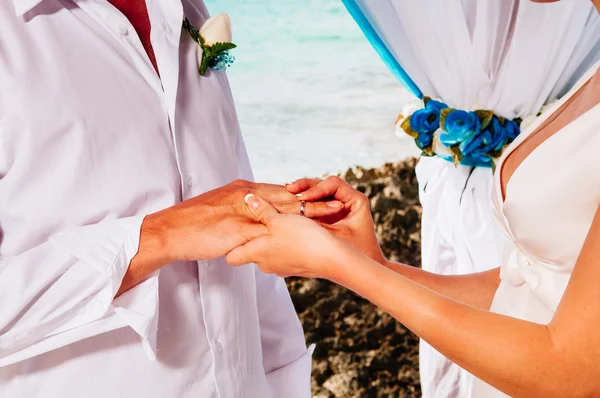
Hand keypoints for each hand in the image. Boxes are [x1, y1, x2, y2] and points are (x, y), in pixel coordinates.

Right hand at [119, 180, 342, 293]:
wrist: (169, 231)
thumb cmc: (192, 223)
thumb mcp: (220, 209)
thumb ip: (241, 209)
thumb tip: (258, 215)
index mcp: (242, 190)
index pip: (279, 190)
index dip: (303, 194)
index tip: (324, 197)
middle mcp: (246, 196)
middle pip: (288, 197)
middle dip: (314, 200)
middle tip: (339, 203)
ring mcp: (243, 212)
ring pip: (284, 211)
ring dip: (309, 214)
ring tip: (334, 217)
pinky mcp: (238, 229)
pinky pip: (270, 231)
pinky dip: (290, 233)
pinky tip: (307, 240)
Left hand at [226, 194, 347, 279]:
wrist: (332, 258)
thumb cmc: (302, 238)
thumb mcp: (279, 219)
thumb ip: (261, 209)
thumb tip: (248, 199)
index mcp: (256, 253)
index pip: (232, 257)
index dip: (231, 244)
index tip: (236, 230)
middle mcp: (266, 264)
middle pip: (251, 252)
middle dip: (256, 236)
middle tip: (265, 220)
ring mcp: (281, 268)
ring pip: (270, 252)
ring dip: (274, 239)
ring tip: (284, 223)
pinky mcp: (297, 267)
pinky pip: (286, 254)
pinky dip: (288, 244)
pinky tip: (299, 232)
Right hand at [286, 176, 385, 263]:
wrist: (362, 269)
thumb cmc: (354, 255)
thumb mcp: (334, 239)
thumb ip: (316, 225)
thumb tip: (291, 214)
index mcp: (356, 200)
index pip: (333, 184)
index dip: (317, 188)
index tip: (302, 198)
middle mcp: (347, 198)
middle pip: (323, 184)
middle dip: (305, 186)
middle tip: (288, 189)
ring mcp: (336, 205)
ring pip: (316, 192)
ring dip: (301, 193)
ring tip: (285, 193)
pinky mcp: (327, 213)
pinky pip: (313, 203)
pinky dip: (301, 204)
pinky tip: (286, 204)